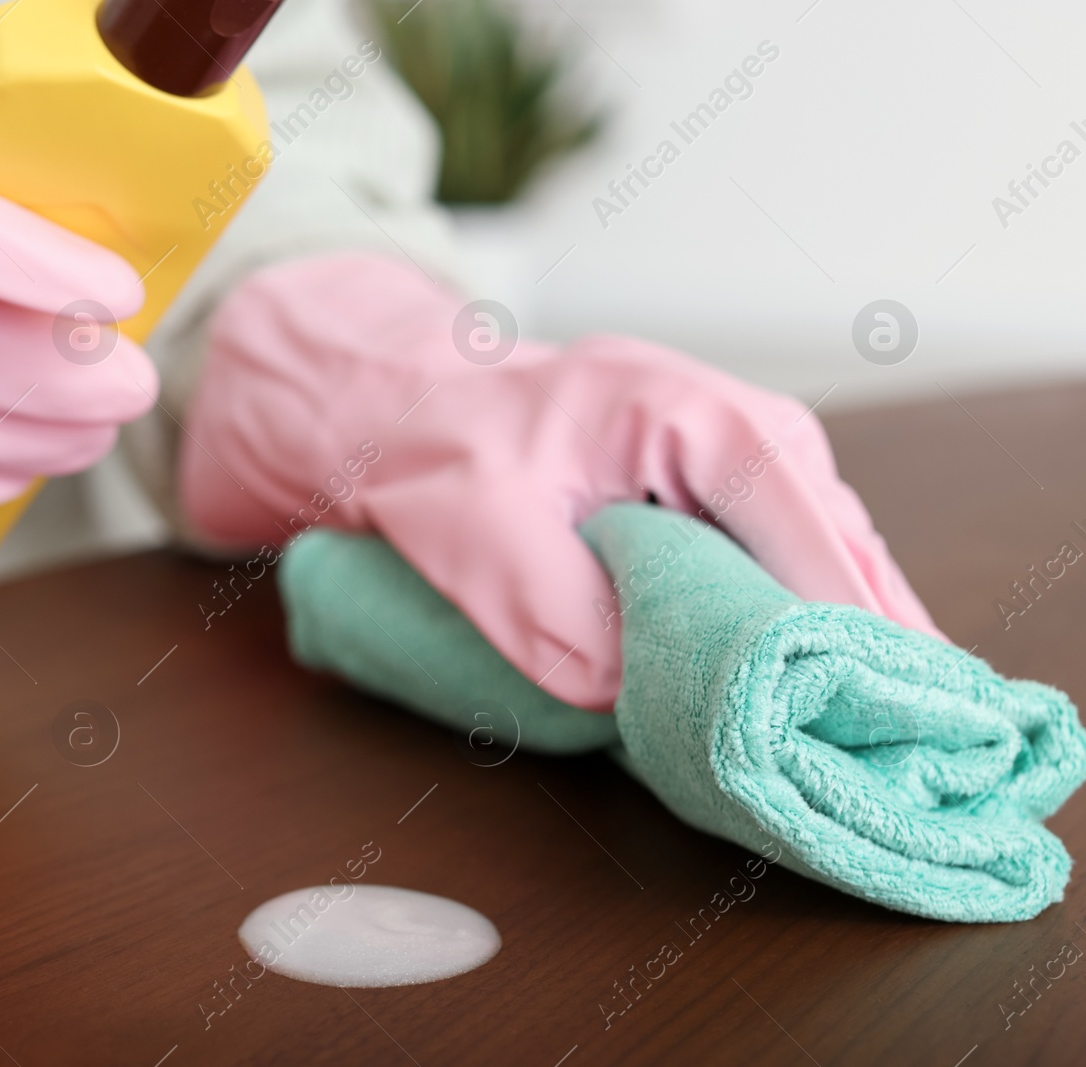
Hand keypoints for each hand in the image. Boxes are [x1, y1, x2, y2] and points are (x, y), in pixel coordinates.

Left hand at [180, 252, 941, 709]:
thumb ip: (554, 616)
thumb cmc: (440, 446)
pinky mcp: (725, 504)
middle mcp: (749, 432)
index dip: (846, 636)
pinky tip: (805, 698)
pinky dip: (796, 631)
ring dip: (840, 649)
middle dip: (866, 652)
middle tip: (896, 752)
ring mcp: (745, 467)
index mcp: (701, 419)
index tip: (872, 723)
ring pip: (829, 567)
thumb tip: (630, 698)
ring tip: (871, 743)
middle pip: (847, 555)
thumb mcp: (476, 532)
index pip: (814, 538)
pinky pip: (786, 572)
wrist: (411, 407)